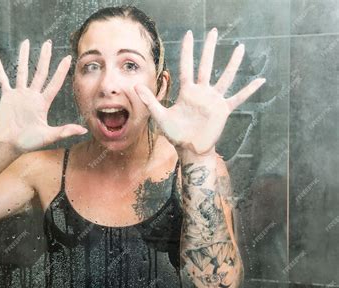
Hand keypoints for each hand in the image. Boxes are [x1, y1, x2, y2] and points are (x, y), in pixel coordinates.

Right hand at [0, 39, 87, 152]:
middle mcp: (32, 96)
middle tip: (48, 43)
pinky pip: (2, 80)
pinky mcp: (7, 97)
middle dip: (44, 58)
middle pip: (40, 72)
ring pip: (22, 71)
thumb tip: (83, 130)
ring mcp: (19, 94)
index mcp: (43, 103)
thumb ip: (64, 131)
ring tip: (26, 42)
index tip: (67, 58)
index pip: (54, 83)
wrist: (10, 144)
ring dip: (24, 57)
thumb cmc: (29, 142)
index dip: (61, 71)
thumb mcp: (48, 136)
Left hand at [133, 28, 265, 154]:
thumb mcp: (160, 116)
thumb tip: (134, 87)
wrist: (190, 148)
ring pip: (225, 77)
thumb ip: (150, 101)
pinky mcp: (223, 110)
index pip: (187, 66)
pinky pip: (238, 98)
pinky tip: (260, 80)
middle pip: (206, 65)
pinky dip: (249, 90)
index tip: (189, 35)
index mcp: (187, 91)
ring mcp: (213, 100)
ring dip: (232, 63)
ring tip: (240, 48)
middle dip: (209, 48)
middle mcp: (201, 92)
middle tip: (213, 31)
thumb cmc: (175, 134)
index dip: (187, 51)